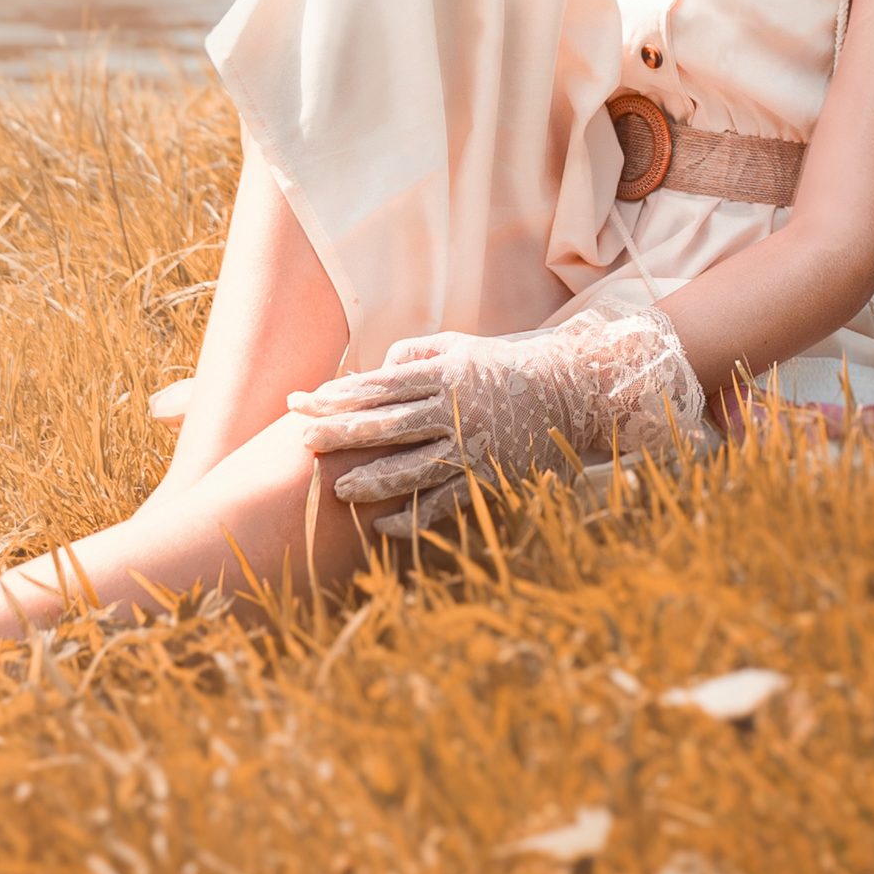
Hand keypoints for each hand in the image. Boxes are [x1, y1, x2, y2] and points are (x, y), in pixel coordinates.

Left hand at [286, 303, 707, 537]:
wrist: (570, 391)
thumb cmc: (506, 366)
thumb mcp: (462, 346)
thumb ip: (418, 352)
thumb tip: (378, 366)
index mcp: (443, 371)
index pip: (379, 384)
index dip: (338, 393)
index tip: (304, 400)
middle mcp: (453, 407)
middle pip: (387, 422)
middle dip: (341, 431)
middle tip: (302, 440)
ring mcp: (471, 444)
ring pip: (412, 466)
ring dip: (372, 479)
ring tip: (338, 489)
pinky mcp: (489, 475)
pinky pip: (445, 501)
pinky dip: (414, 516)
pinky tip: (384, 527)